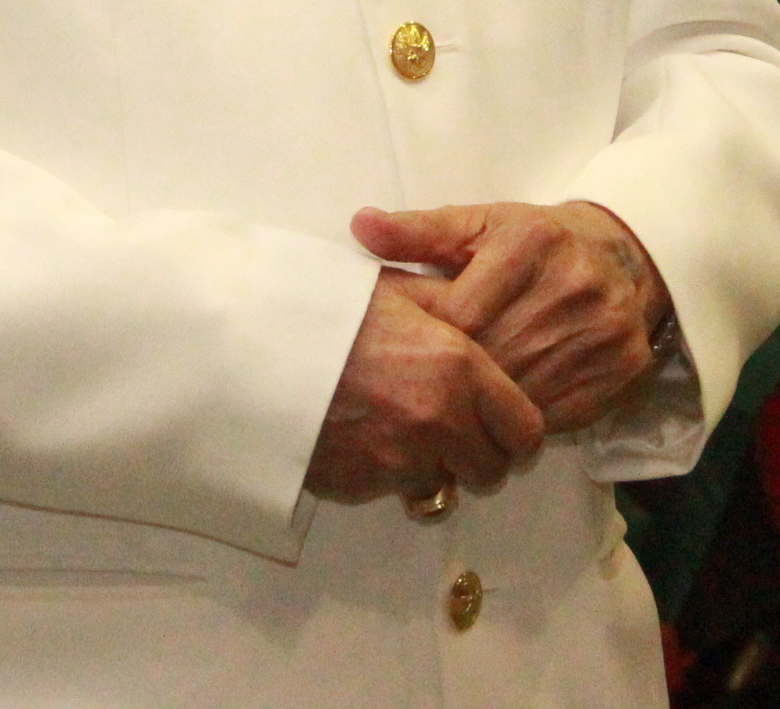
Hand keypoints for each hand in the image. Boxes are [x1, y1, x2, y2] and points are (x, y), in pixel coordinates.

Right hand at [302, 273, 544, 503]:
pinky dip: (387, 472)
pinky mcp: (363, 486)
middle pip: (491, 471)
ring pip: (442, 483)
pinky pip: (394, 489)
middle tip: (454, 433)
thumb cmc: (326, 307)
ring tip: (399, 427)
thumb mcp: (396, 290)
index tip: (503, 427)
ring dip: (431, 465)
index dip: (518, 434)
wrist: (254, 346)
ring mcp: (400, 460)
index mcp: (458, 368)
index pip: (525, 430)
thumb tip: (481, 319)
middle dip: (478, 457)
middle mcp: (439, 420)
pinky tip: (363, 434)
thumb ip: (448, 312)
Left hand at [353, 200, 669, 434]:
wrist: (621, 256)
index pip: (461, 314)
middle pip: (492, 357)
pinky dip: (523, 422)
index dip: (428, 343)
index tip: (407, 359)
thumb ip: (419, 231)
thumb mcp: (478, 224)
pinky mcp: (626, 367)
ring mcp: (605, 328)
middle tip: (422, 396)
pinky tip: (499, 418)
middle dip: (453, 380)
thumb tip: (361, 225)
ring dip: (485, 410)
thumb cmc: (533, 244)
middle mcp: (573, 284)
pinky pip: (559, 413)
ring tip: (454, 411)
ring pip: (523, 393)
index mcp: (530, 241)